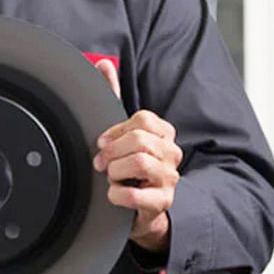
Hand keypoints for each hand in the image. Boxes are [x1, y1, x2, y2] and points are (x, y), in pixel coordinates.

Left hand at [93, 61, 182, 251]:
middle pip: (139, 140)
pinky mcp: (163, 203)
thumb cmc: (128, 168)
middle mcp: (172, 153)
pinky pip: (134, 196)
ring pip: (139, 164)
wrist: (139, 210)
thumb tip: (103, 63)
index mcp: (163, 133)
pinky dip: (116, 196)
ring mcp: (170, 179)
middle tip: (101, 164)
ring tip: (112, 180)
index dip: (115, 132)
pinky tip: (115, 196)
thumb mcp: (120, 133)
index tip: (103, 144)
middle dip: (112, 153)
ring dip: (114, 174)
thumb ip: (113, 97)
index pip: (142, 120)